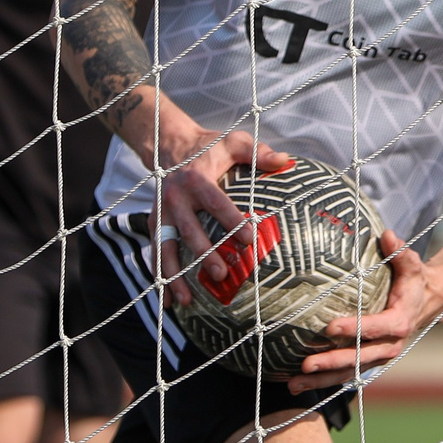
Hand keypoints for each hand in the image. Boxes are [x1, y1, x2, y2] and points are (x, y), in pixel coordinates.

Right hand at [152, 128, 292, 306]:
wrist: (170, 146)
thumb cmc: (210, 147)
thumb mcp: (234, 142)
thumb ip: (258, 152)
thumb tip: (286, 160)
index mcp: (195, 178)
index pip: (215, 202)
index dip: (230, 220)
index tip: (248, 239)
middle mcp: (174, 197)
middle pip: (189, 229)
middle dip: (204, 254)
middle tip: (220, 275)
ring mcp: (161, 213)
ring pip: (166, 248)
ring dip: (174, 275)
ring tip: (187, 300)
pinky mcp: (156, 223)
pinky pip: (156, 253)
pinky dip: (160, 277)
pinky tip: (169, 300)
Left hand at [287, 230, 442, 393]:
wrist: (426, 304)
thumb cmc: (413, 281)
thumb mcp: (412, 265)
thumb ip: (401, 253)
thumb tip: (388, 235)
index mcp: (399, 323)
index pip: (374, 328)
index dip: (354, 329)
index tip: (329, 327)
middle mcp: (389, 346)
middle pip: (358, 359)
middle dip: (331, 363)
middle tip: (305, 365)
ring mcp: (378, 357)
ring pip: (349, 373)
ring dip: (321, 381)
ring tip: (294, 384)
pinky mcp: (368, 361)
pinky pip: (345, 373)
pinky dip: (323, 380)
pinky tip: (297, 382)